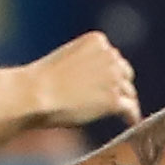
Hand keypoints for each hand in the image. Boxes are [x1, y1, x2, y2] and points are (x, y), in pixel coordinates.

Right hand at [23, 32, 138, 127]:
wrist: (33, 94)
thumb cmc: (41, 80)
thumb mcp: (66, 59)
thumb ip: (85, 63)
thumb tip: (97, 81)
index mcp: (97, 41)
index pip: (112, 57)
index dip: (109, 72)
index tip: (105, 83)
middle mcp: (110, 56)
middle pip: (125, 73)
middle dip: (119, 85)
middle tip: (112, 99)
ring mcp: (114, 78)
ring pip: (128, 92)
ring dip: (124, 101)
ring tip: (122, 114)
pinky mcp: (113, 100)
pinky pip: (130, 109)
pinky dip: (131, 116)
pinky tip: (130, 123)